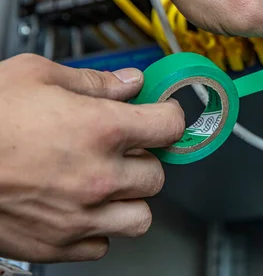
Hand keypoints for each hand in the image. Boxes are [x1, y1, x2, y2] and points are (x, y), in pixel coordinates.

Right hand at [0, 54, 183, 261]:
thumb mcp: (35, 75)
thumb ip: (94, 81)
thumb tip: (130, 83)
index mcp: (101, 129)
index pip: (170, 126)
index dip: (168, 116)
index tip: (161, 116)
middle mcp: (98, 176)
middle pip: (157, 175)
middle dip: (143, 159)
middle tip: (121, 149)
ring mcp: (79, 216)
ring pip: (139, 217)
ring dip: (129, 199)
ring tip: (106, 183)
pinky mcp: (56, 245)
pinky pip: (101, 245)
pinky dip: (97, 228)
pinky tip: (78, 207)